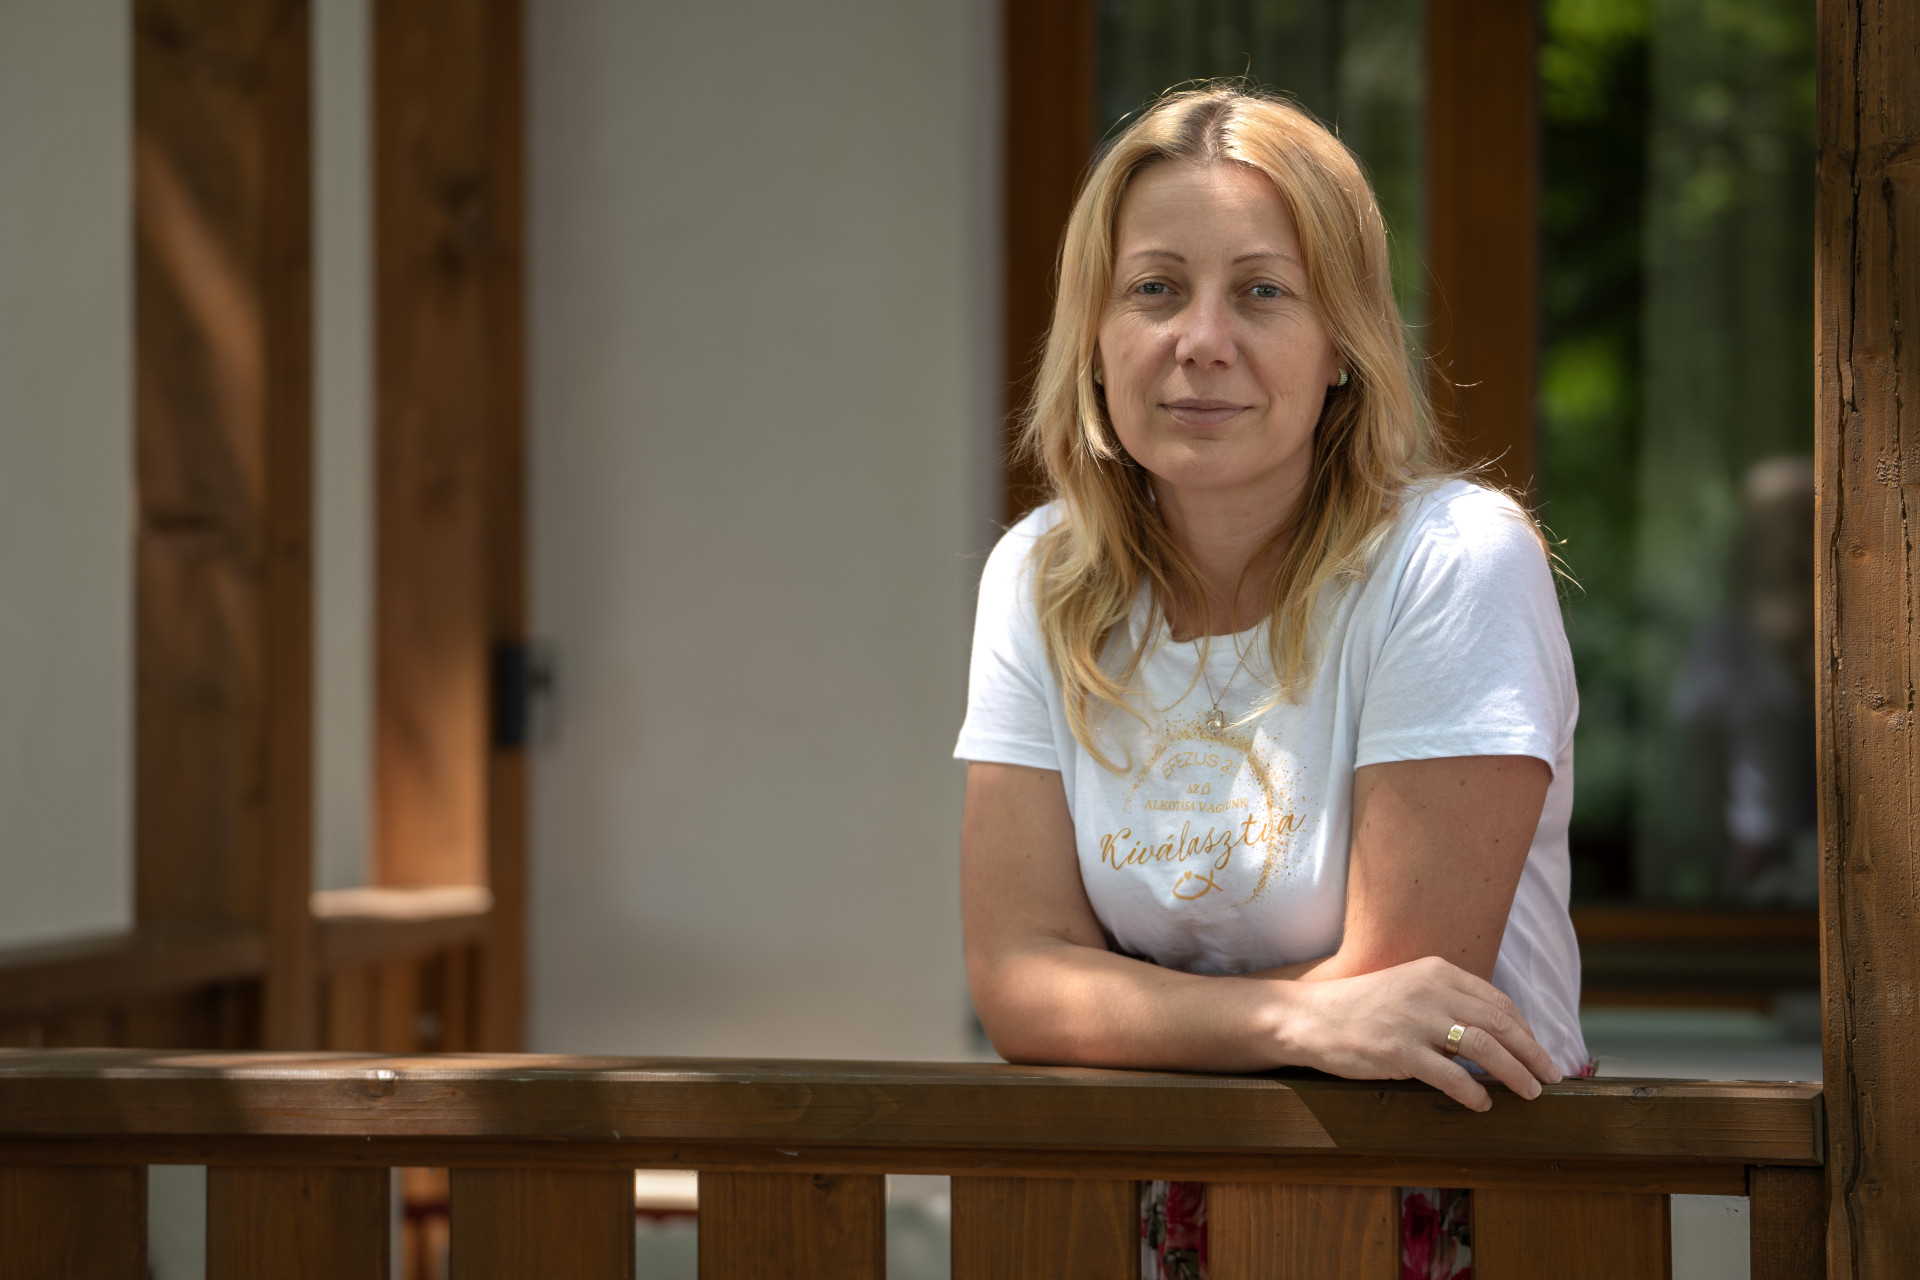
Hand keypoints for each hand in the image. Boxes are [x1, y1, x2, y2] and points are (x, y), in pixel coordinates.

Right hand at [1279, 955, 1561, 1110]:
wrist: (1310, 1016)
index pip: (1498, 1002)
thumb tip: (1494, 1034)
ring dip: (1515, 1074)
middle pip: (1501, 1024)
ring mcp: (1415, 1021)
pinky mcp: (1399, 1051)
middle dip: (1532, 1054)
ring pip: (1485, 1049)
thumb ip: (1448, 1001)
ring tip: (1529, 1093)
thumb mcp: (1409, 988)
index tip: (1540, 1052)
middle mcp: (1431, 991)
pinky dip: (1474, 1093)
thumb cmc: (1361, 1006)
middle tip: (1550, 1077)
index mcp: (1437, 972)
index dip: (1527, 1031)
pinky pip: (1451, 1076)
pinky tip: (1483, 1104)